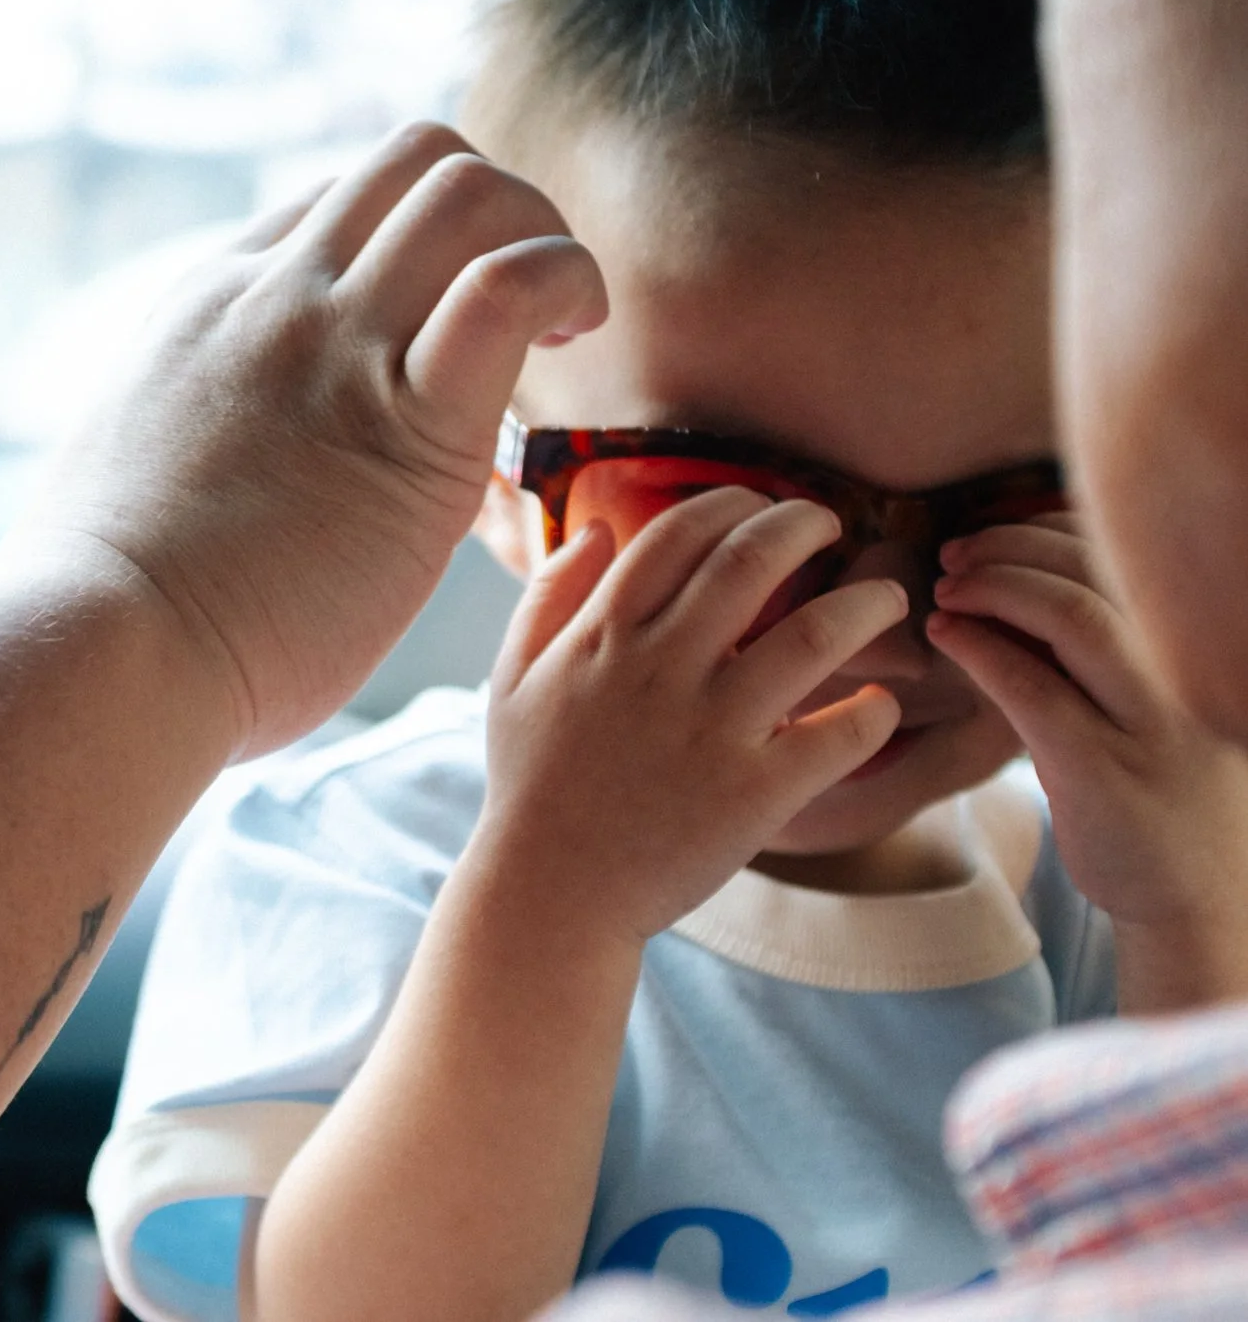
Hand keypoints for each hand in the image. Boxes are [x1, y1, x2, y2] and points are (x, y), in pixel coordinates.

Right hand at [16, 124, 606, 759]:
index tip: (435, 324)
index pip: (330, 203)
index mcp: (207, 307)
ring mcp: (335, 344)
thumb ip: (182, 427)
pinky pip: (509, 286)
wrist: (103, 651)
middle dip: (494, 206)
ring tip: (563, 324)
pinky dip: (567, 282)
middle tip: (522, 308)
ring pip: (467, 189)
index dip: (407, 244)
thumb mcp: (125, 464)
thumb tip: (197, 463)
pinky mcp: (406, 419)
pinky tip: (574, 338)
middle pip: (411, 158)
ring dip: (543, 234)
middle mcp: (274, 298)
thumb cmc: (108, 609)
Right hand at [478, 489, 910, 945]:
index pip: (678, 533)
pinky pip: (842, 734)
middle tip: (831, 526)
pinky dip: (874, 710)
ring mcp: (711, 732)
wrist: (550, 897)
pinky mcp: (755, 796)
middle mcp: (660, 671)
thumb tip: (597, 529)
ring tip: (886, 601)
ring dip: (866, 604)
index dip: (730, 503)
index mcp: (603, 637)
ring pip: (816, 636)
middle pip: (752, 560)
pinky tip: (879, 704)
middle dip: (804, 523)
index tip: (759, 506)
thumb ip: (547, 598)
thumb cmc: (533, 785)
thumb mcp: (512, 681)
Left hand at [930, 515, 1247, 939]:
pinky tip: (943, 635)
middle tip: (953, 555)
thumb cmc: (1154, 783)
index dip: (1047, 527)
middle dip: (1011, 547)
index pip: (1124, 552)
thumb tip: (1016, 565)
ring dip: (994, 588)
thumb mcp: (1145, 698)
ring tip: (945, 591)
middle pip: (1098, 570)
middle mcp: (1186, 675)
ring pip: (1073, 618)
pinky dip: (981, 649)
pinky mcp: (1106, 775)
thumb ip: (1104, 639)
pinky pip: (1035, 691)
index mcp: (1197, 646)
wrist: (1200, 893)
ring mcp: (1153, 725)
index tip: (992, 532)